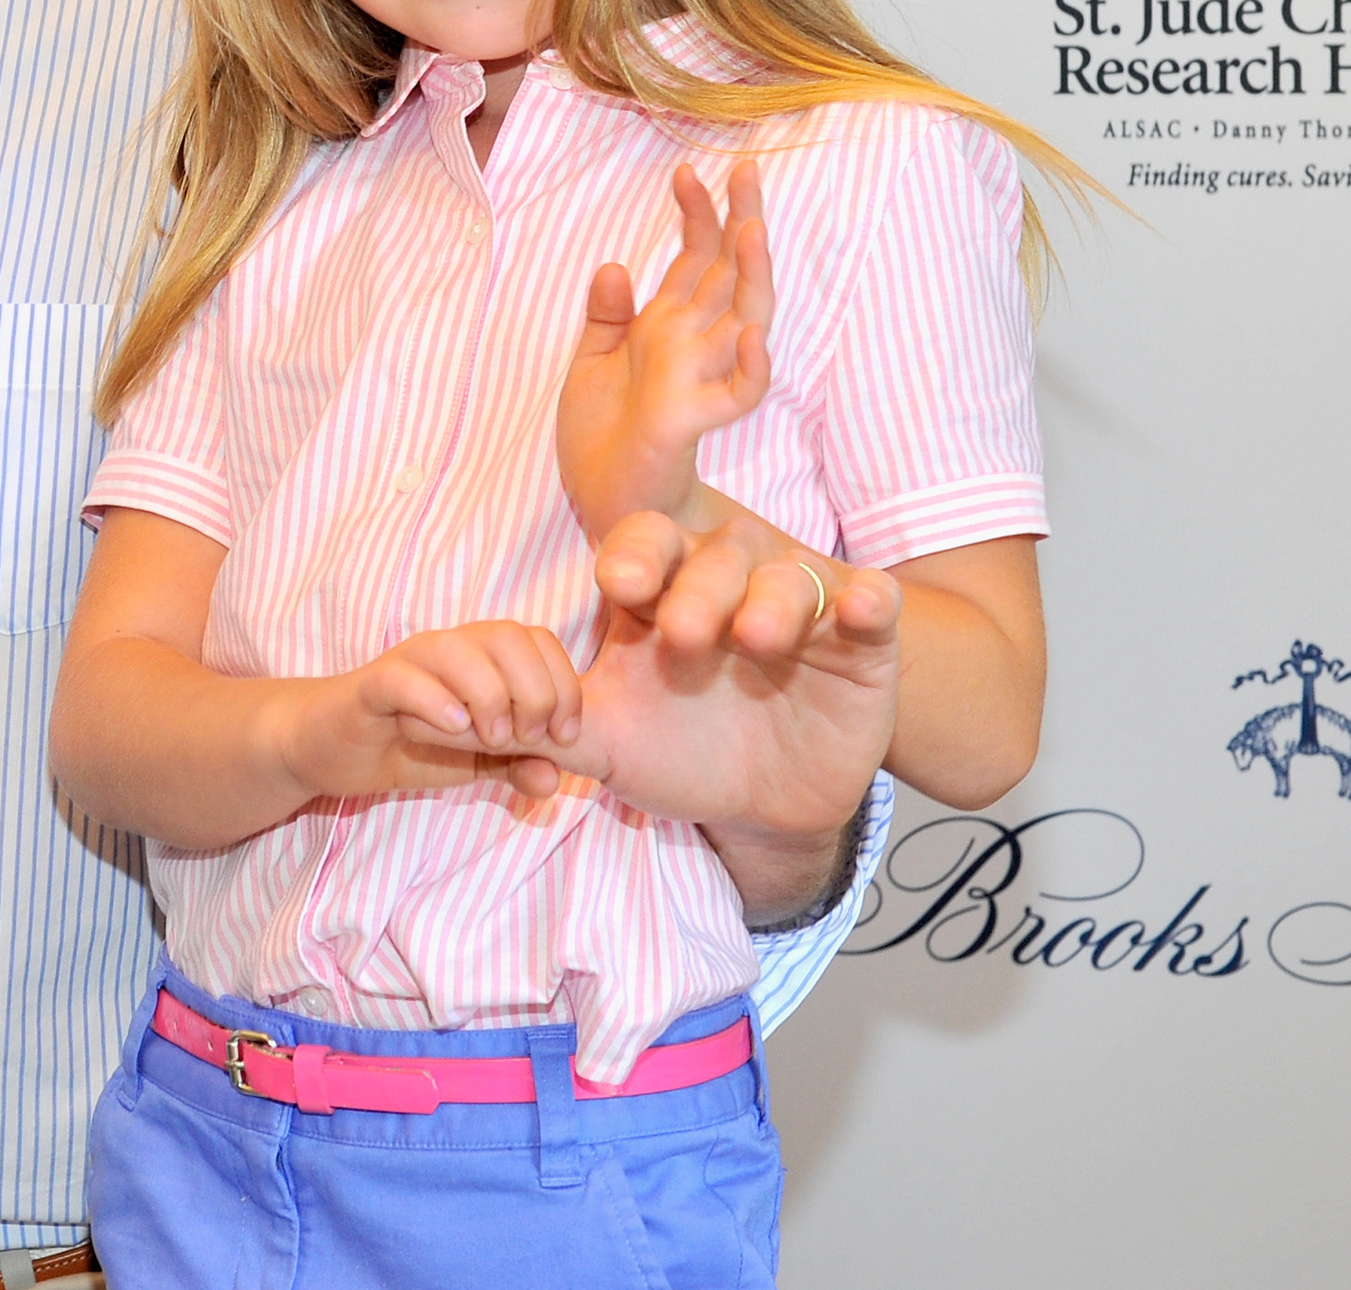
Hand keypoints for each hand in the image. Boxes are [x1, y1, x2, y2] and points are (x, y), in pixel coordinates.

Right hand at [269, 621, 585, 803]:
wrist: (333, 749)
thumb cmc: (409, 745)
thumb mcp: (476, 763)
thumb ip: (516, 767)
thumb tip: (553, 779)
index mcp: (481, 658)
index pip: (538, 641)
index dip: (564, 685)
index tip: (566, 735)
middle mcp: (448, 649)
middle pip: (508, 636)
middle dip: (535, 690)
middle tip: (528, 738)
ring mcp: (408, 663)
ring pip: (457, 648)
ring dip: (488, 694)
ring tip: (492, 737)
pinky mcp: (371, 687)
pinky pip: (403, 679)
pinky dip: (434, 701)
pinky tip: (453, 729)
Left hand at [555, 158, 773, 537]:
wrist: (602, 500)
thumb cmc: (604, 435)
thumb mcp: (590, 363)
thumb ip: (606, 317)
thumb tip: (615, 266)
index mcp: (666, 328)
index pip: (693, 261)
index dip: (696, 216)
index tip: (688, 170)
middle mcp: (690, 346)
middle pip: (729, 276)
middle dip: (739, 223)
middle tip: (748, 171)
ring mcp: (697, 379)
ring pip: (745, 321)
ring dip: (752, 276)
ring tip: (751, 229)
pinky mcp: (691, 419)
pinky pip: (737, 394)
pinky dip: (749, 367)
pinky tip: (751, 336)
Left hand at [567, 503, 898, 840]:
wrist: (760, 808)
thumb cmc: (676, 754)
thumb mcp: (608, 742)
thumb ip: (552, 724)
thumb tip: (482, 717)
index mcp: (662, 591)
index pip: (643, 544)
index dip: (632, 556)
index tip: (619, 582)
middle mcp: (729, 582)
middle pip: (713, 556)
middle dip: (697, 588)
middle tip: (684, 635)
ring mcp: (797, 606)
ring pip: (786, 574)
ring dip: (773, 598)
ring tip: (756, 638)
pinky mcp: (861, 641)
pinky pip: (871, 603)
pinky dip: (869, 600)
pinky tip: (862, 606)